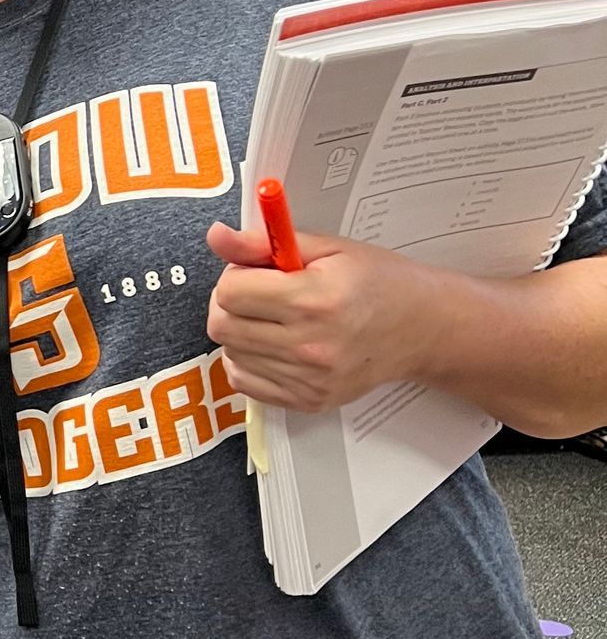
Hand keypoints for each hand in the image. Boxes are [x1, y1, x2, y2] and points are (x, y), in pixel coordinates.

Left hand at [205, 221, 430, 412]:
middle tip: (259, 293)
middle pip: (222, 325)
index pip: (231, 292)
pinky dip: (249, 361)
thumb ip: (263, 244)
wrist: (422, 328)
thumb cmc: (377, 282)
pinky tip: (274, 345)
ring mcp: (309, 380)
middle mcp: (311, 346)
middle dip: (231, 303)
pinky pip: (244, 382)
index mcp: (315, 300)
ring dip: (240, 332)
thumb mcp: (326, 248)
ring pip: (230, 354)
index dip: (236, 275)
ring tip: (274, 318)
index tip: (256, 270)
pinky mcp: (308, 401)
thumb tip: (216, 236)